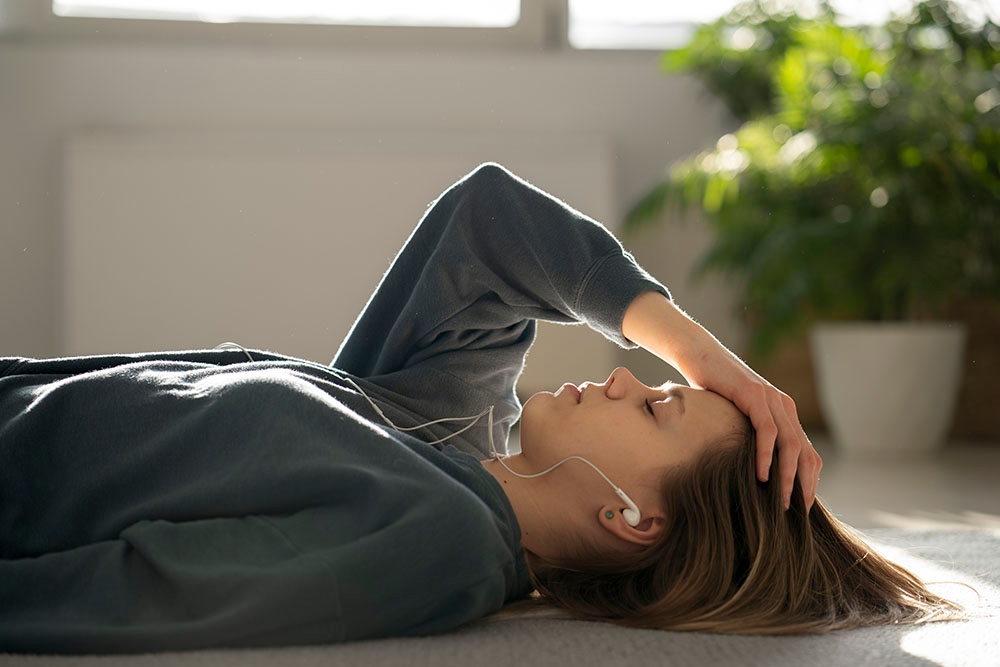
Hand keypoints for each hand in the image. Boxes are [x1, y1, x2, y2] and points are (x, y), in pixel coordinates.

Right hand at [679, 344, 821, 510]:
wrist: (698, 355)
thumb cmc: (712, 389)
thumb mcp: (736, 418)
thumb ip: (748, 436)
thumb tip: (748, 471)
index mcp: (784, 413)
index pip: (808, 453)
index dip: (809, 481)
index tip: (801, 507)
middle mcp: (784, 406)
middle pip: (807, 453)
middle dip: (804, 485)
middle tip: (795, 512)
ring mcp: (771, 399)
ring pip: (791, 444)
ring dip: (788, 476)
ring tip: (780, 501)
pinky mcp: (753, 395)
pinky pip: (767, 430)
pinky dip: (766, 455)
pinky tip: (761, 475)